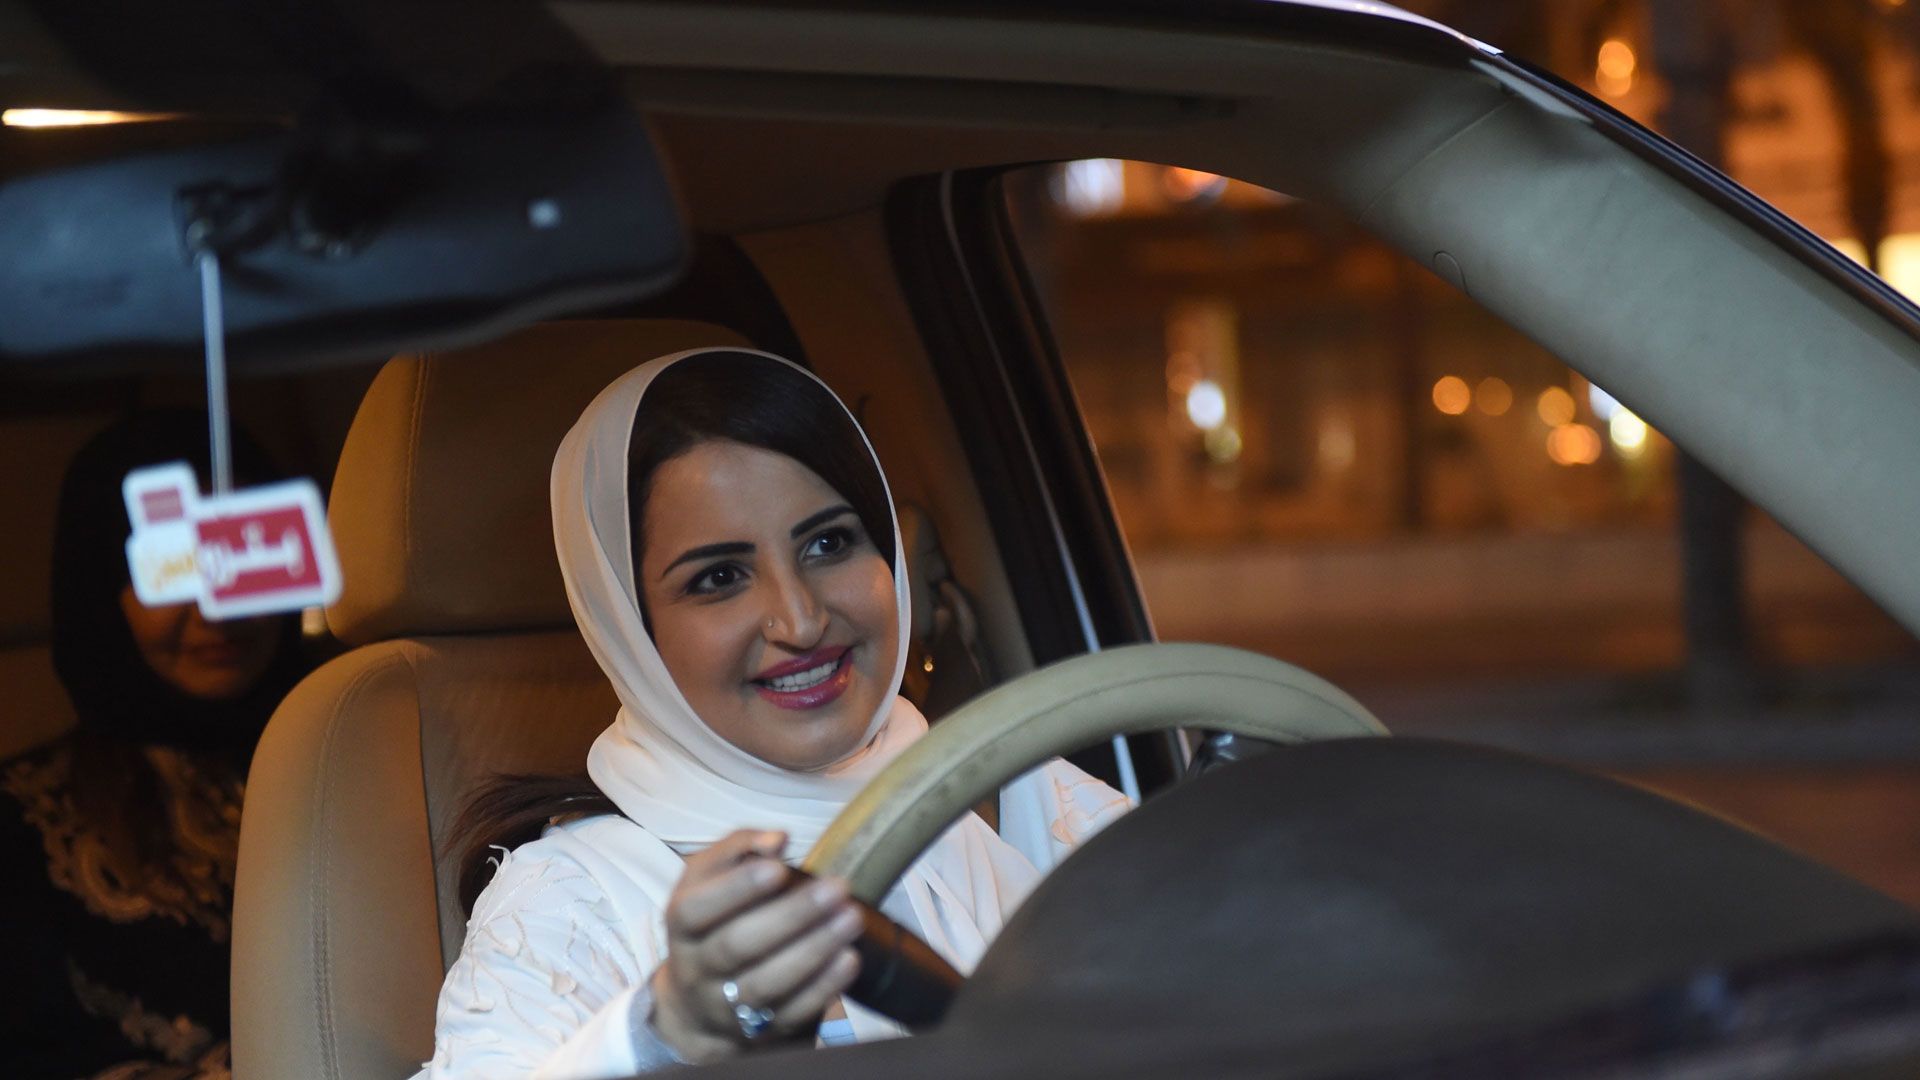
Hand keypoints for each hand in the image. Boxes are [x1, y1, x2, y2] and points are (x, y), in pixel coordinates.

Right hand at [649, 829, 863, 1062]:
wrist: (697, 1004)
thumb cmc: (713, 920)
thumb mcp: (707, 879)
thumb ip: (738, 848)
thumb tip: (777, 840)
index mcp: (681, 925)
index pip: (696, 910)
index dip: (736, 889)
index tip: (779, 867)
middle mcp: (697, 969)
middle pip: (737, 946)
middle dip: (790, 916)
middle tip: (836, 888)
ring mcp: (726, 1005)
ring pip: (765, 983)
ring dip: (813, 950)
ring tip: (851, 918)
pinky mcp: (759, 1031)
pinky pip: (790, 1013)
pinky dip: (822, 987)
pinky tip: (849, 958)